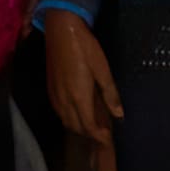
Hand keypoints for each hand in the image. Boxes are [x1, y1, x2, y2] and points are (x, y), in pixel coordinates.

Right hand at [45, 10, 119, 134]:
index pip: (88, 126)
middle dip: (89, 134)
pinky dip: (69, 118)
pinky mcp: (50, 89)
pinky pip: (59, 112)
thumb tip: (119, 114)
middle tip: (103, 134)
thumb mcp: (102, 69)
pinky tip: (77, 113)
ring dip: (78, 127)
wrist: (61, 31)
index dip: (98, 136)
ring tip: (93, 126)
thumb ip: (110, 93)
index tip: (107, 139)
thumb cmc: (85, 48)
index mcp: (78, 98)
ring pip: (66, 121)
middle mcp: (64, 101)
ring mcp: (55, 95)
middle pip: (76, 127)